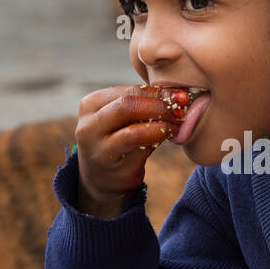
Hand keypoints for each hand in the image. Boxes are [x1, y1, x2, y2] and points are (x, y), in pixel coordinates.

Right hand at [74, 84, 189, 217]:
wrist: (103, 178)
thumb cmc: (118, 140)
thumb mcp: (121, 117)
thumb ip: (141, 103)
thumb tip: (177, 94)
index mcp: (92, 104)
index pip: (129, 90)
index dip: (158, 91)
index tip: (181, 95)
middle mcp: (89, 125)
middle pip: (129, 106)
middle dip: (160, 106)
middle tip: (181, 109)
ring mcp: (97, 148)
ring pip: (133, 131)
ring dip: (161, 125)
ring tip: (176, 125)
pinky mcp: (110, 167)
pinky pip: (139, 150)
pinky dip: (157, 140)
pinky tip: (169, 136)